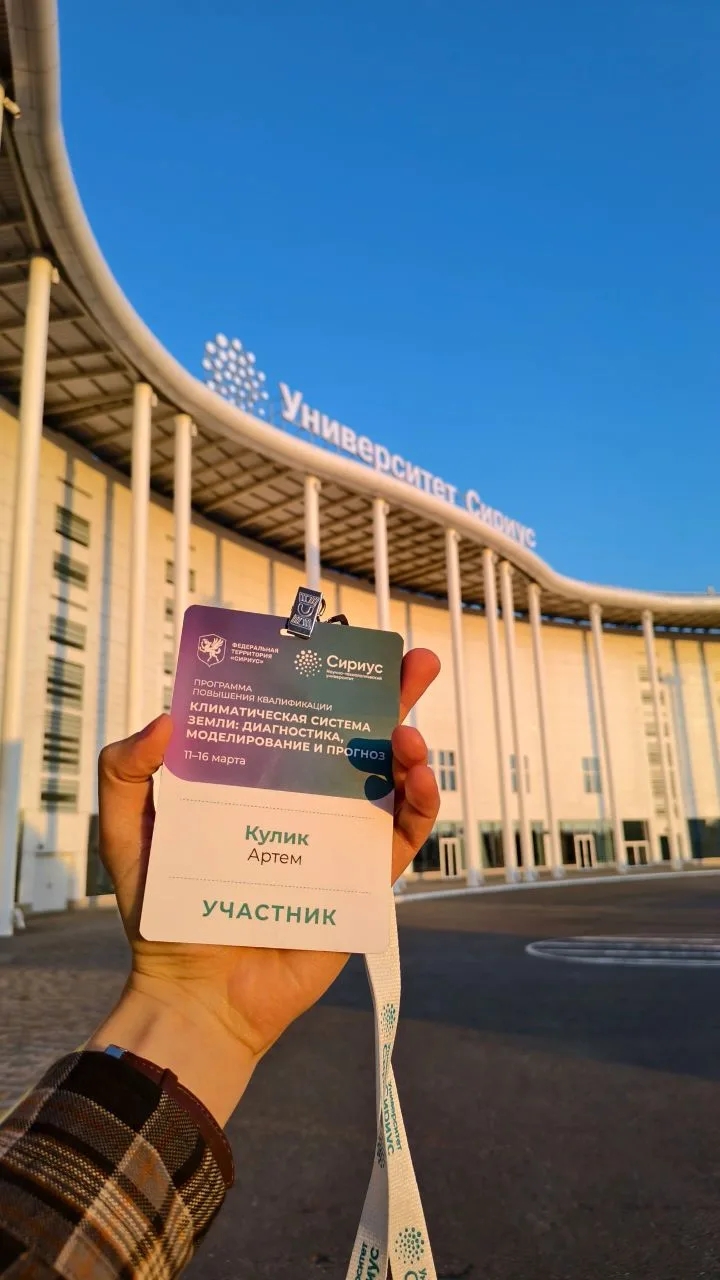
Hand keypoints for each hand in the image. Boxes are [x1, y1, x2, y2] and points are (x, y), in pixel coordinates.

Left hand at [88, 648, 439, 1122]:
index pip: (291, 714)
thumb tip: (166, 717)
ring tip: (409, 729)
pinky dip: (420, 805)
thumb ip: (125, 771)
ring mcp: (335, 836)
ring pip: (389, 778)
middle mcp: (301, 797)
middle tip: (414, 659)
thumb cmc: (160, 912)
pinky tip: (417, 778)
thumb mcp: (125, 830)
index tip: (333, 637)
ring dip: (411, 745)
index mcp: (255, 778)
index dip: (317, 674)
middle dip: (390, 693)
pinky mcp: (361, 878)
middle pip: (354, 734)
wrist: (196, 992)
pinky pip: (400, 836)